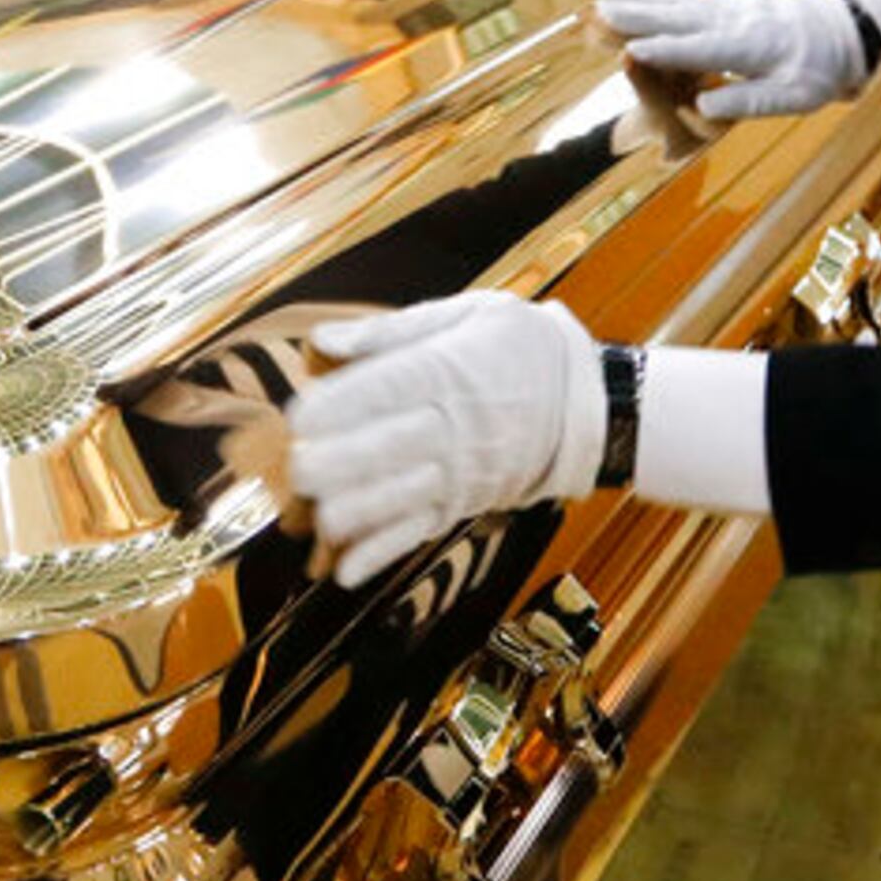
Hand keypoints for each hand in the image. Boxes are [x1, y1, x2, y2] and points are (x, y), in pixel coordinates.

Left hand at [285, 293, 604, 586]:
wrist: (586, 404)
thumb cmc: (519, 349)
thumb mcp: (467, 314)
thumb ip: (387, 331)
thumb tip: (322, 342)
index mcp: (447, 370)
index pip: (384, 389)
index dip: (336, 407)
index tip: (299, 416)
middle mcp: (451, 426)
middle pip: (380, 450)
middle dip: (327, 465)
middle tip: (293, 467)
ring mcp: (456, 473)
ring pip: (391, 500)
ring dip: (343, 513)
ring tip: (306, 514)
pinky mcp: (458, 505)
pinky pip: (413, 534)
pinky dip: (376, 554)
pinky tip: (341, 566)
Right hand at [593, 0, 869, 121]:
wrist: (843, 28)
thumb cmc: (819, 70)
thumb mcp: (795, 98)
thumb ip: (748, 101)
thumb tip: (702, 106)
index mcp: (749, 47)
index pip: (699, 49)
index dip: (664, 51)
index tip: (628, 50)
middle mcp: (733, 19)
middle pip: (677, 15)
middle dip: (635, 12)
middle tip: (595, 10)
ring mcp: (728, 4)